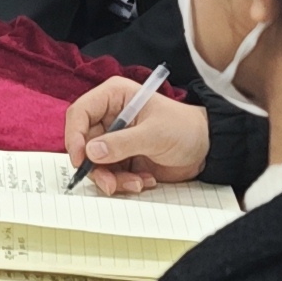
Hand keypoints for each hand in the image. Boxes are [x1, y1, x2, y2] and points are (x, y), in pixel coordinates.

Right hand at [64, 77, 208, 195]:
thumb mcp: (154, 134)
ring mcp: (115, 139)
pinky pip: (110, 174)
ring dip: (112, 178)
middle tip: (110, 183)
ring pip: (95, 163)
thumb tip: (91, 152)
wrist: (206, 147)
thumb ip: (122, 143)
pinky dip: (123, 182)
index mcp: (114, 97)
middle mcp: (109, 117)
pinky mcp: (122, 158)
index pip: (80, 113)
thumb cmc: (184, 128)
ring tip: (136, 183)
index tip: (81, 159)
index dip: (75, 136)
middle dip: (96, 167)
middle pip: (84, 143)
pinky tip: (145, 180)